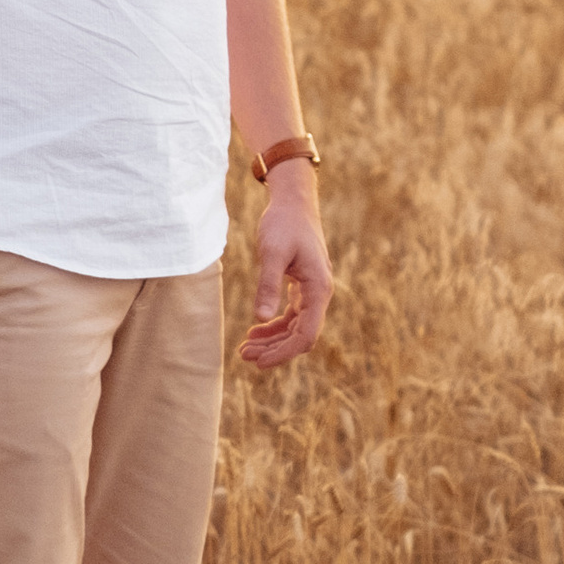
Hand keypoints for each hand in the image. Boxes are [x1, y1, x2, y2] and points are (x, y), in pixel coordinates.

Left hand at [239, 168, 331, 370]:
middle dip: (274, 350)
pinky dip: (274, 325)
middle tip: (244, 355)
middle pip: (300, 336)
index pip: (305, 335)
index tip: (259, 362)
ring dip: (272, 340)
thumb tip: (260, 318)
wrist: (293, 201)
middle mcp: (319, 294)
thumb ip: (267, 285)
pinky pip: (291, 315)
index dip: (283, 353)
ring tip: (245, 348)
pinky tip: (255, 330)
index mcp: (318, 290)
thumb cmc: (284, 223)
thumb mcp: (273, 252)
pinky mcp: (302, 286)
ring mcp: (312, 291)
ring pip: (295, 327)